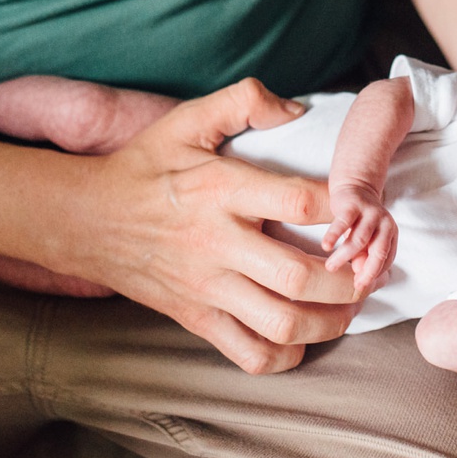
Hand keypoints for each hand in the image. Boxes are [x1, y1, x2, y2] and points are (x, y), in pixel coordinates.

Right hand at [63, 78, 361, 374]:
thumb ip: (243, 101)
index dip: (345, 208)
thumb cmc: (145, 166)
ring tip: (348, 305)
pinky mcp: (196, 318)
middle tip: (370, 268)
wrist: (86, 219)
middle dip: (349, 279)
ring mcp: (207, 288)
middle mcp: (218, 244)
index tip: (365, 207)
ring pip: (281, 323)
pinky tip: (303, 334)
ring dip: (329, 323)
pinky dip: (285, 356)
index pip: (299, 204)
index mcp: (222, 190)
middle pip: (299, 277)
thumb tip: (297, 109)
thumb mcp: (187, 119)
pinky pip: (249, 354)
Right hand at [322, 182, 398, 293]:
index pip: (386, 259)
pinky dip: (333, 235)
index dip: (374, 274)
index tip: (360, 286)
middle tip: (354, 285)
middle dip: (367, 271)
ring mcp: (370, 212)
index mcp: (391, 234)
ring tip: (330, 267)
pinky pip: (343, 222)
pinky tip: (325, 247)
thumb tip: (359, 273)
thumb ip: (365, 256)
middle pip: (379, 252)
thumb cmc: (360, 220)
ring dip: (344, 256)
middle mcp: (385, 223)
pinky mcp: (353, 204)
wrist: (355, 187)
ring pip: (359, 240)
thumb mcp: (366, 240)